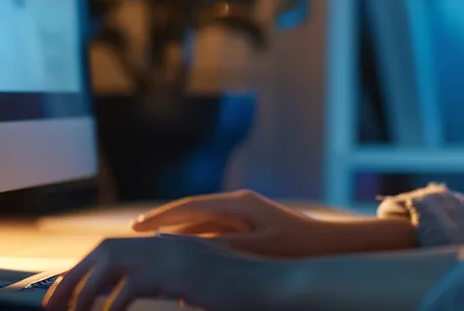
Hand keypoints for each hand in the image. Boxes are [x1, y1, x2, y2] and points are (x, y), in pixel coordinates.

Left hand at [43, 234, 286, 310]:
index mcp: (169, 245)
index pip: (115, 249)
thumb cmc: (244, 291)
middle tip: (51, 304)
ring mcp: (172, 256)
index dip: (86, 268)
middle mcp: (166, 244)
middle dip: (73, 277)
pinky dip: (110, 304)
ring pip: (110, 265)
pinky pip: (130, 288)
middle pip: (103, 252)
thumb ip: (173, 284)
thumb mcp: (199, 286)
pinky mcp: (179, 274)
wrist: (275, 286)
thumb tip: (149, 293)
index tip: (65, 291)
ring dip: (82, 289)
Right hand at [129, 190, 340, 257]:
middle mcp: (238, 206)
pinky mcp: (250, 230)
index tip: (136, 228)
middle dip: (163, 224)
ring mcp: (243, 217)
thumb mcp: (257, 249)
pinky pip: (215, 236)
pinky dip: (197, 245)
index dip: (160, 218)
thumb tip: (185, 249)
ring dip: (178, 235)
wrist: (330, 245)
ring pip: (202, 226)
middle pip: (191, 213)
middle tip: (133, 234)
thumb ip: (221, 248)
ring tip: (152, 248)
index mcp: (238, 204)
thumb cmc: (298, 247)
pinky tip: (185, 259)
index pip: (189, 208)